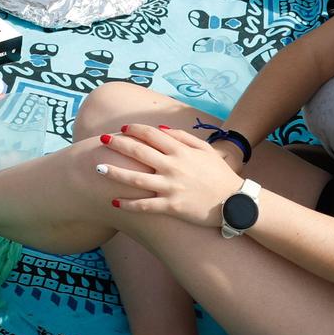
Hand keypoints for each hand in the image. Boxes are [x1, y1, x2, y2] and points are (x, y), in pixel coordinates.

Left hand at [97, 125, 241, 228]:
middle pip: (138, 151)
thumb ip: (182, 136)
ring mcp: (171, 187)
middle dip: (117, 144)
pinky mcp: (172, 207)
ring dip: (114, 173)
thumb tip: (159, 128)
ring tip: (98, 169)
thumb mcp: (205, 149)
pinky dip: (128, 204)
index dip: (133, 130)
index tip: (121, 129)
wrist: (235, 203)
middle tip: (101, 140)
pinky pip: (145, 205)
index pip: (151, 134)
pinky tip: (114, 201)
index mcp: (180, 150)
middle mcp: (173, 166)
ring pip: (136, 178)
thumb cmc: (219, 174)